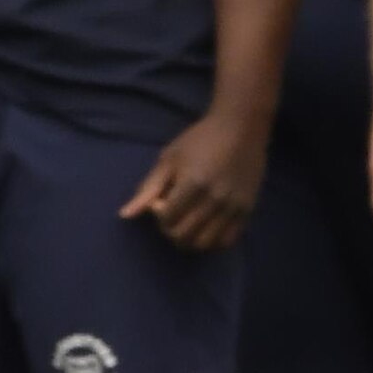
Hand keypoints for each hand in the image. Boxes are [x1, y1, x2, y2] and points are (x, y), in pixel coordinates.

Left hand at [122, 107, 265, 253]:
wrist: (240, 128)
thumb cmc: (199, 140)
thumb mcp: (169, 159)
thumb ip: (148, 189)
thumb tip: (125, 215)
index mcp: (192, 184)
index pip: (166, 219)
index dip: (158, 215)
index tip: (161, 201)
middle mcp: (214, 199)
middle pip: (183, 236)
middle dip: (170, 230)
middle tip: (172, 216)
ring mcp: (233, 207)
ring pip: (204, 244)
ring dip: (190, 240)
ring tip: (188, 224)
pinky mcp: (247, 211)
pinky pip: (227, 241)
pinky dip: (212, 242)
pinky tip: (206, 228)